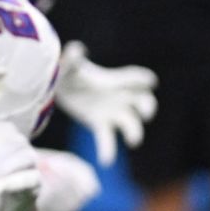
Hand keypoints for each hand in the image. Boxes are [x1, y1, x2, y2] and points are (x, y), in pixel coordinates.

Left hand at [55, 40, 155, 166]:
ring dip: (135, 132)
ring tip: (133, 141)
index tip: (150, 81)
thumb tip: (76, 49)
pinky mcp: (100, 124)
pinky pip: (107, 140)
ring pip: (130, 124)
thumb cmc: (68, 70)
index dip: (142, 79)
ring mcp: (111, 112)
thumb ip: (72, 59)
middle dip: (148, 107)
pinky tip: (105, 161)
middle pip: (143, 102)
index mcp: (113, 80)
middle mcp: (119, 97)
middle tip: (146, 113)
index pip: (134, 78)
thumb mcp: (68, 65)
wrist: (60, 85)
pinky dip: (107, 150)